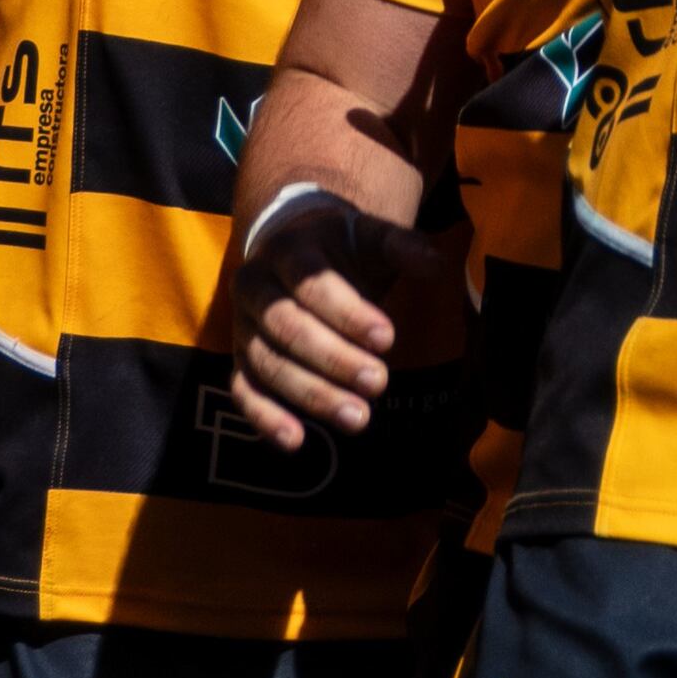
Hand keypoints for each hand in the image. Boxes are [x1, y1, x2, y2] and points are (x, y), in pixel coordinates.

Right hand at [226, 190, 455, 449]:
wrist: (296, 249)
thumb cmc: (342, 247)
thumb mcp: (370, 236)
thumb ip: (401, 246)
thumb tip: (435, 264)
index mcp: (287, 250)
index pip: (312, 283)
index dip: (348, 313)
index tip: (388, 338)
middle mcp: (255, 287)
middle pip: (287, 328)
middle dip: (334, 359)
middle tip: (379, 382)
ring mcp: (244, 327)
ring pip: (268, 364)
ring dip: (312, 395)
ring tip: (358, 418)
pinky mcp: (241, 360)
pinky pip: (244, 391)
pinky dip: (265, 418)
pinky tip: (296, 441)